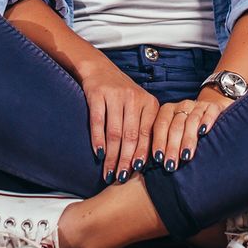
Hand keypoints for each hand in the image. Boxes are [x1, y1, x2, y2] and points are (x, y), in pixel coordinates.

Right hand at [81, 67, 160, 184]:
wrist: (100, 69)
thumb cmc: (122, 95)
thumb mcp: (139, 107)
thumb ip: (143, 128)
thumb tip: (145, 162)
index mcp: (149, 103)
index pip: (147, 134)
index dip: (142, 155)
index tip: (137, 172)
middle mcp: (134, 98)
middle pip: (131, 136)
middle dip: (126, 160)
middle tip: (121, 178)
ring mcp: (116, 95)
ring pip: (115, 132)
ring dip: (111, 155)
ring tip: (108, 172)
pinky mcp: (98, 94)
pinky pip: (98, 122)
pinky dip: (98, 140)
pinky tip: (98, 154)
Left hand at [150, 87, 233, 171]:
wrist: (208, 110)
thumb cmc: (185, 127)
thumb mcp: (172, 129)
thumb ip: (163, 141)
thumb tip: (151, 163)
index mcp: (168, 110)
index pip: (161, 125)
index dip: (159, 141)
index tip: (158, 157)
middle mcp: (182, 106)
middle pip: (176, 126)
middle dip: (172, 147)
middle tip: (171, 164)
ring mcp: (198, 106)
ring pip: (192, 122)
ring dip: (188, 140)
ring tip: (186, 156)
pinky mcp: (213, 107)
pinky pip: (210, 112)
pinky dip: (206, 121)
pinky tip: (203, 132)